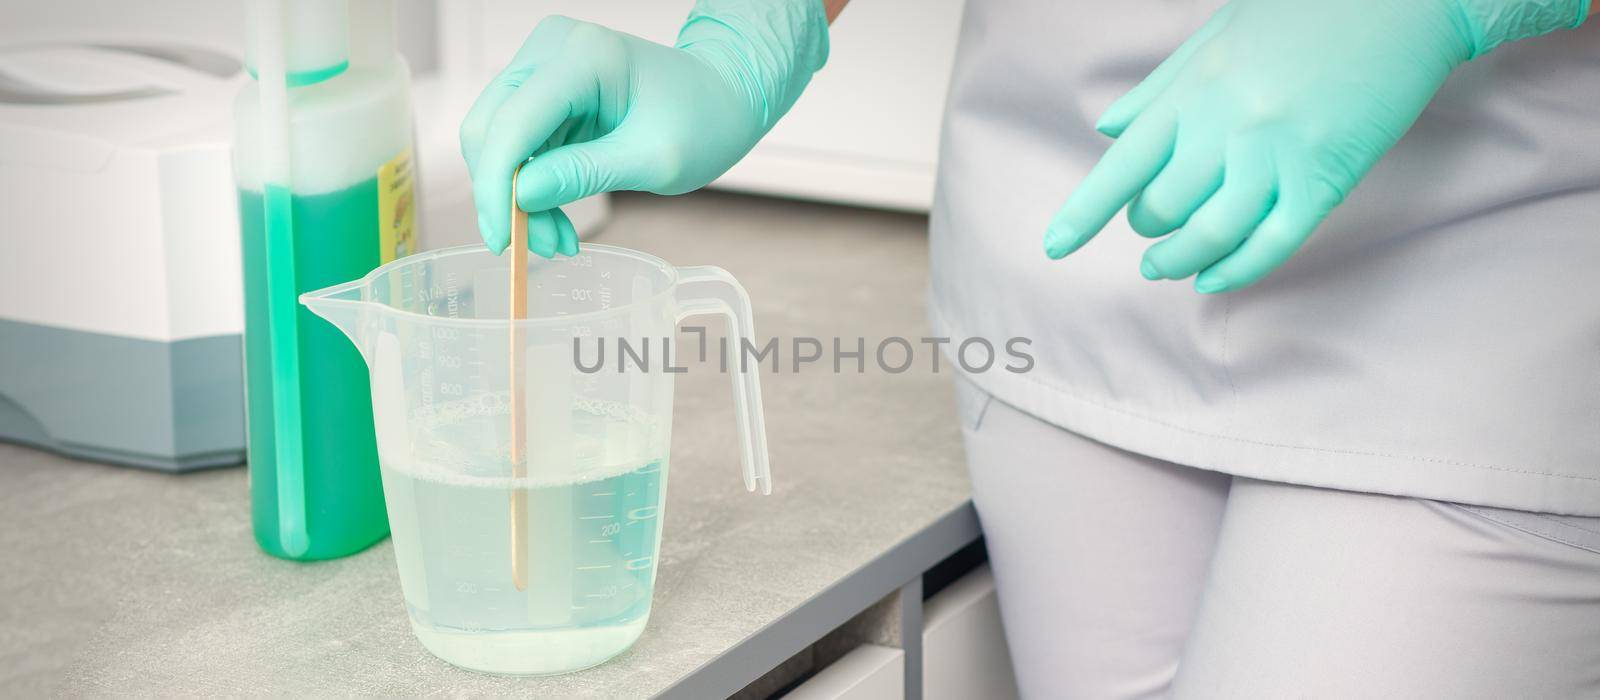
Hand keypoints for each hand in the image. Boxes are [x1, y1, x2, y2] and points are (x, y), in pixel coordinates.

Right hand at [461, 1, 828, 256]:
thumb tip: (520, 195)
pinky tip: (556, 220)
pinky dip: (530, 188)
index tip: (504, 239)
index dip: (498, 185)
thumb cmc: (704, 119)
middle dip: (504, 196)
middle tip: (534, 246)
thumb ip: (585, 174)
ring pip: (498, 142)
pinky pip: (517, 146)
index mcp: (585, 56)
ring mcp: (545, 67)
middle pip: (491, 127)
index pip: (514, 122)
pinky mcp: (544, 91)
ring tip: (557, 239)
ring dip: (517, 199)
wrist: (723, 98)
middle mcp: (553, 50)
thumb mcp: (654, 159)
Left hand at [1042, 0, 1585, 292]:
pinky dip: (1237, 269)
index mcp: (1192, 90)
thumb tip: (1106, 130)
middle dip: (1147, 229)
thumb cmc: (1303, 12)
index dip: (1084, 213)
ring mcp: (1276, 152)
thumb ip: (1158, 89)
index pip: (1122, 165)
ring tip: (1168, 267)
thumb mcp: (1216, 38)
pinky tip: (1215, 277)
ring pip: (1210, 233)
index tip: (1054, 246)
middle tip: (1150, 234)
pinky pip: (1271, 241)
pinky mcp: (1325, 175)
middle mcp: (1225, 124)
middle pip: (1162, 207)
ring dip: (1180, 260)